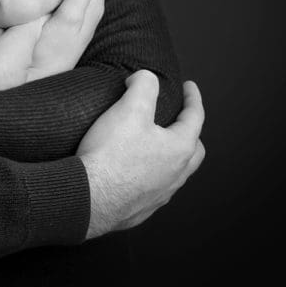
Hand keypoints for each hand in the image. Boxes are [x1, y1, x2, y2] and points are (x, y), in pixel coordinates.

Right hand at [79, 72, 205, 238]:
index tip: (190, 87)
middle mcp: (176, 174)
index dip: (193, 98)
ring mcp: (160, 194)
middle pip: (193, 150)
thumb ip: (143, 85)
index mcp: (179, 148)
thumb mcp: (129, 108)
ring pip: (175, 172)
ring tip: (155, 144)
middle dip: (189, 131)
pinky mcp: (141, 208)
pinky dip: (151, 174)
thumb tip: (145, 78)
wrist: (90, 197)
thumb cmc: (112, 154)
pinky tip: (134, 170)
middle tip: (178, 120)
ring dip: (170, 155)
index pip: (195, 117)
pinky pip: (155, 188)